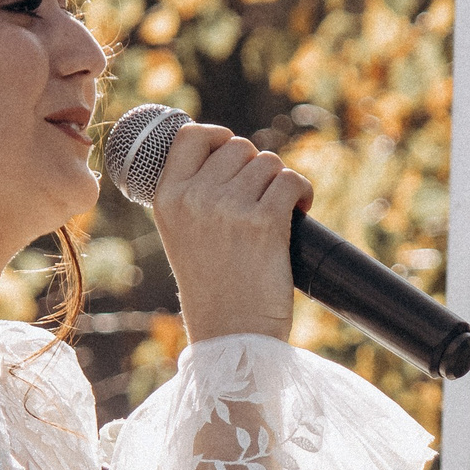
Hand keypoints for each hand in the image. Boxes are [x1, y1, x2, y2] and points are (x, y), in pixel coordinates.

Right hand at [149, 123, 311, 343]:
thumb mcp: (183, 235)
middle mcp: (194, 198)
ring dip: (280, 183)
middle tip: (260, 200)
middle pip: (238, 147)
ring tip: (279, 212)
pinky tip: (300, 211)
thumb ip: (194, 194)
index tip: (232, 151)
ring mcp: (228, 208)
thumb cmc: (213, 288)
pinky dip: (302, 193)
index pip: (190, 135)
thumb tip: (227, 149)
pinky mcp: (264, 222)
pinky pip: (291, 181)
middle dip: (256, 168)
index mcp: (167, 198)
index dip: (218, 136)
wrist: (231, 334)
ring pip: (268, 163)